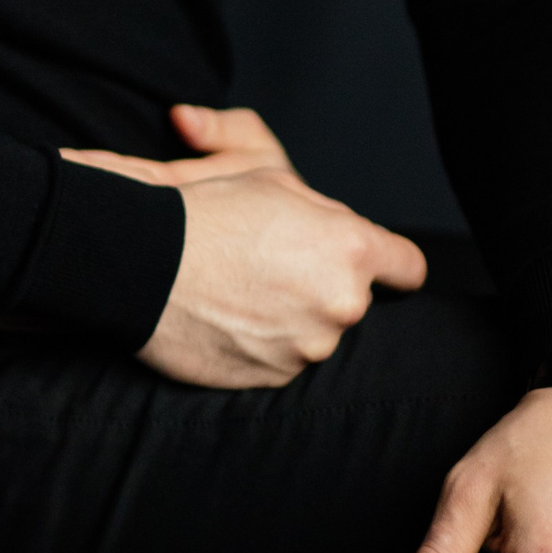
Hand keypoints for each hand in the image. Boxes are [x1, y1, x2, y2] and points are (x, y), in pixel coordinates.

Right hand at [63, 112, 425, 385]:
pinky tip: (226, 316)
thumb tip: (338, 227)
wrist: (143, 261)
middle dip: (322, 284)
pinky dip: (261, 342)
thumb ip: (323, 208)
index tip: (380, 267)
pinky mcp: (273, 378)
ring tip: (240, 289)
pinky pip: (281, 359)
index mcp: (352, 249)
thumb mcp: (270, 174)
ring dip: (291, 316)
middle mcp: (342, 304)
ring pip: (315, 331)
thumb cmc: (209, 209)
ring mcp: (308, 347)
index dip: (392, 264)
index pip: (408, 267)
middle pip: (351, 298)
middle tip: (270, 263)